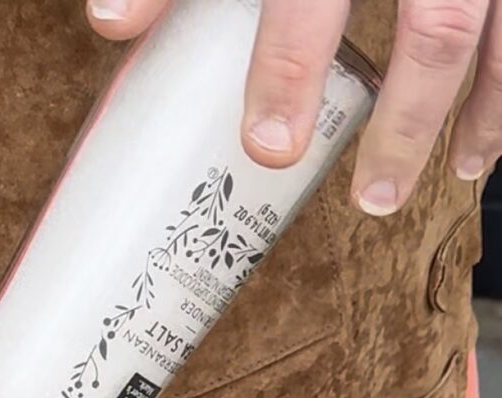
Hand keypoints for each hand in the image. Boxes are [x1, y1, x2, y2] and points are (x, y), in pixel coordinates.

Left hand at [87, 0, 499, 211]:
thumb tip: (112, 22)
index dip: (294, 60)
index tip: (269, 141)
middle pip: (432, 23)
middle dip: (400, 117)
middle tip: (364, 198)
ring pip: (477, 31)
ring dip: (457, 118)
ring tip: (406, 189)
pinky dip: (497, 99)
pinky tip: (472, 154)